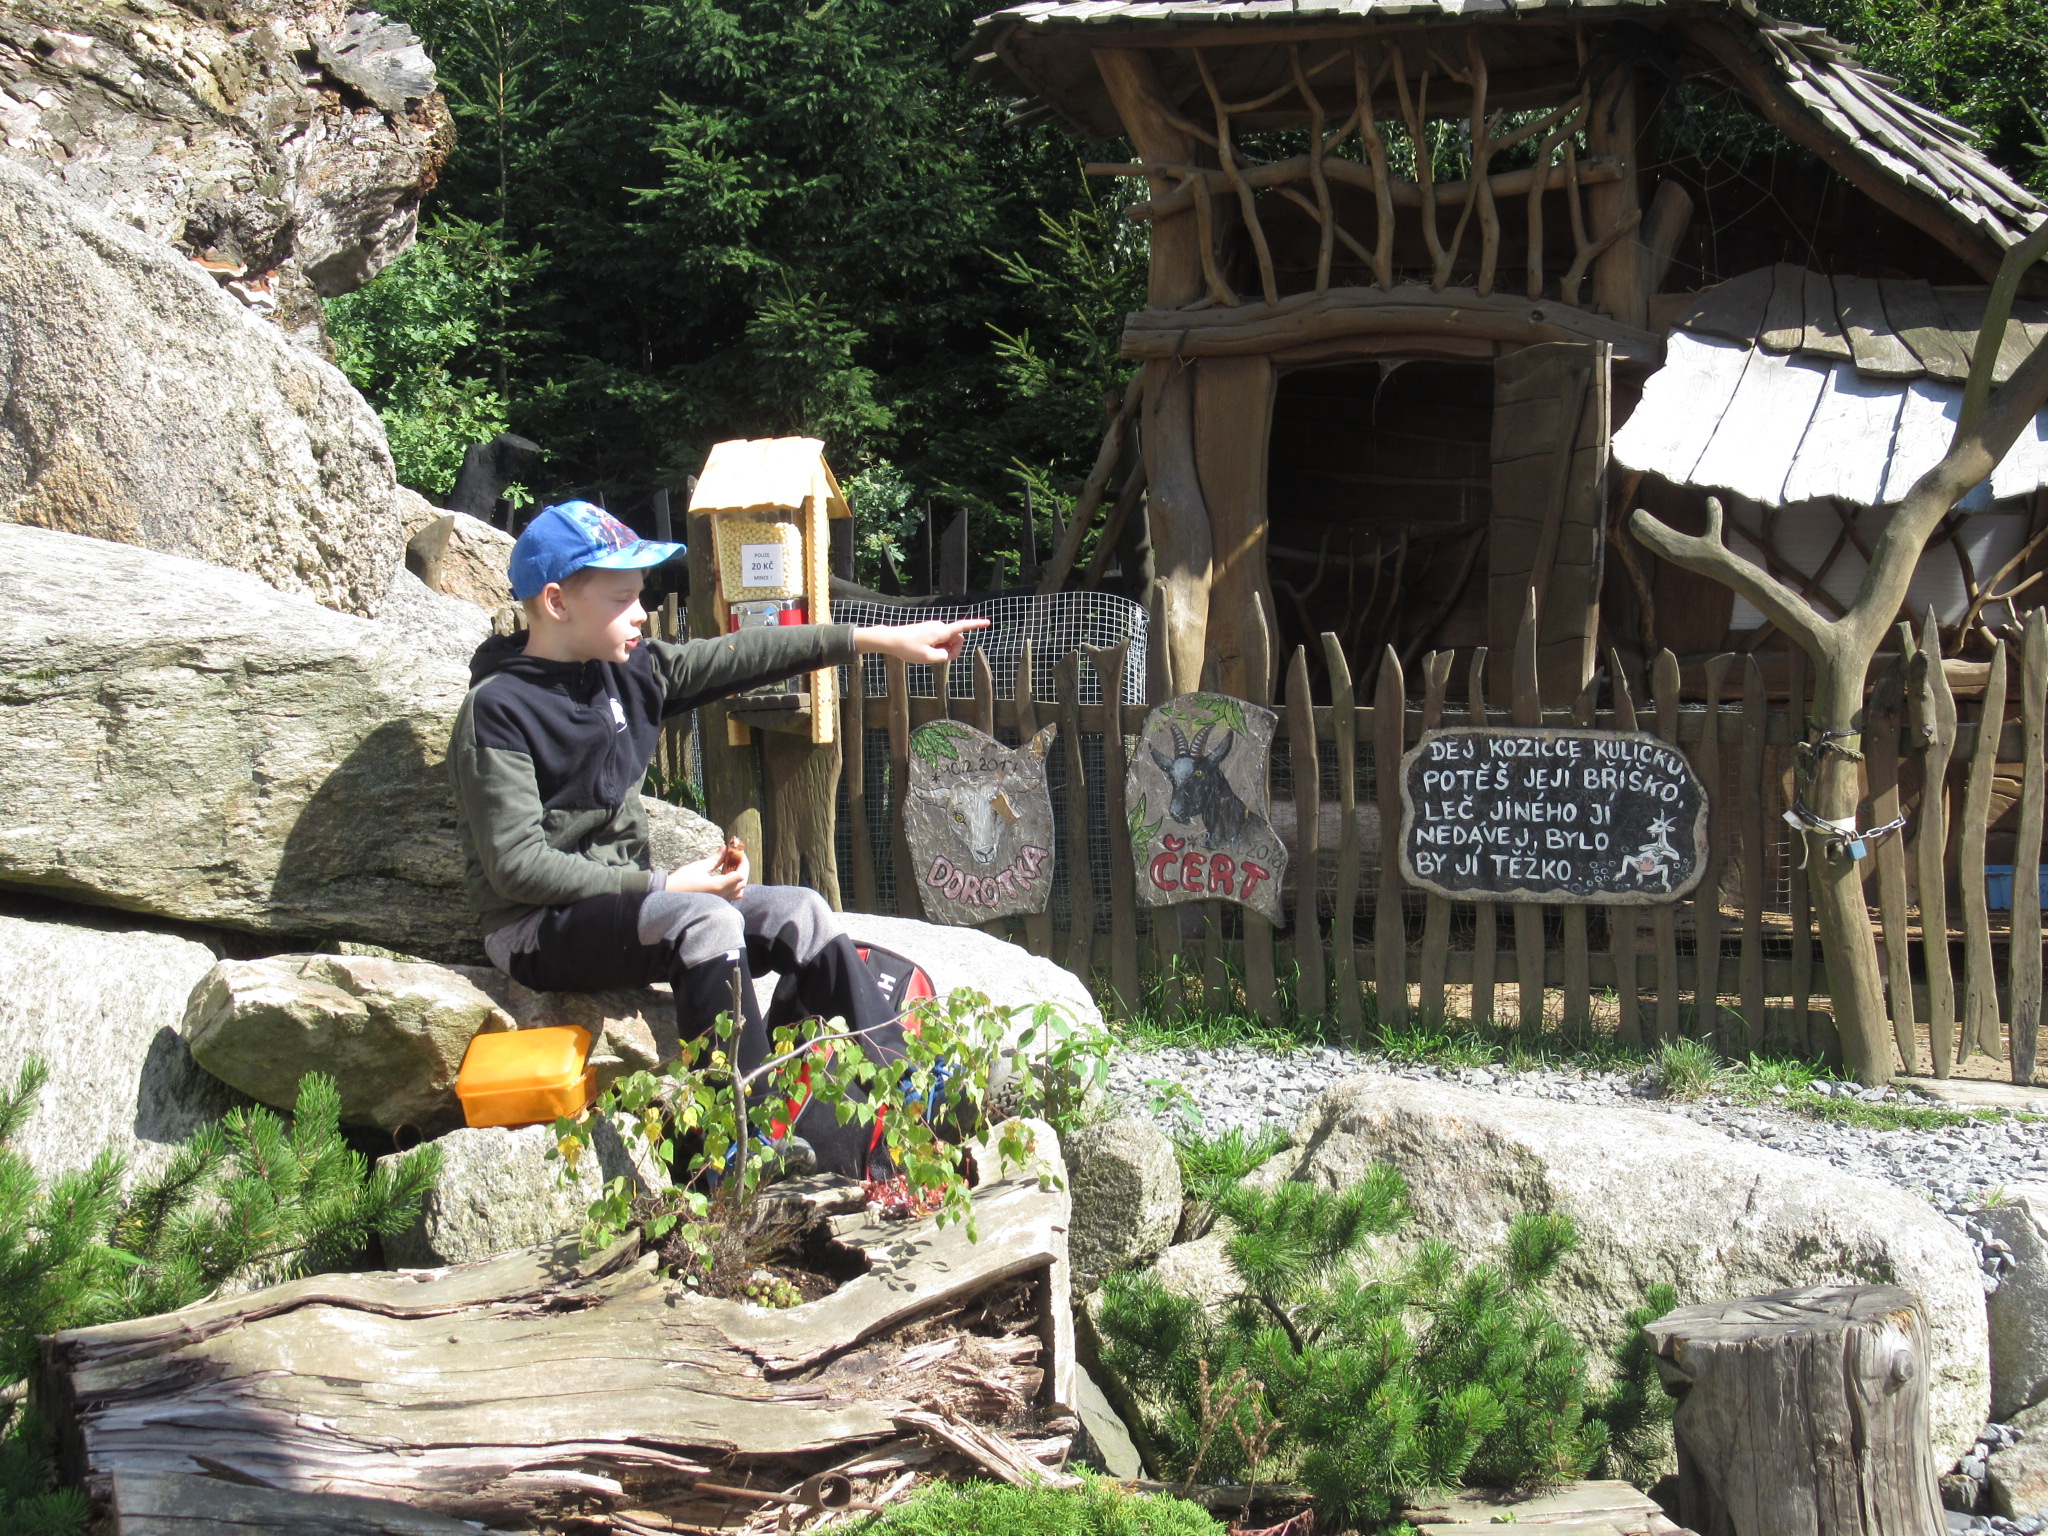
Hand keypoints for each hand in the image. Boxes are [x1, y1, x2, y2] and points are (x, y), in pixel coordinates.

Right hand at [665, 848, 748, 901]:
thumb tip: (724, 848)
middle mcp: (721, 895)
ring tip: (733, 867)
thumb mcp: (698, 867)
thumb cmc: (681, 881)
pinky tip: (726, 877)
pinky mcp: (716, 903)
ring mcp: (719, 901)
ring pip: (739, 892)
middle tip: (738, 858)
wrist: (669, 898)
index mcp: (718, 886)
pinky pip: (732, 896)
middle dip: (743, 869)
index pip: (740, 875)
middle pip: (742, 883)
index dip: (743, 863)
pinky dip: (734, 886)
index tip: (739, 853)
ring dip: (740, 879)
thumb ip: (714, 859)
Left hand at [853, 617, 989, 665]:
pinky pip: (941, 639)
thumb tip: (949, 652)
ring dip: (944, 649)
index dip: (976, 625)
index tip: (988, 622)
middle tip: (937, 657)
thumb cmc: (907, 648)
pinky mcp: (929, 630)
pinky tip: (924, 650)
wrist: (891, 639)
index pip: (962, 627)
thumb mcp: (928, 658)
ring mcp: (934, 627)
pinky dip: (938, 647)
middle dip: (953, 649)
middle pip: (957, 638)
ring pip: (948, 640)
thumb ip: (944, 656)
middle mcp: (939, 626)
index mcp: (941, 631)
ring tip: (927, 653)